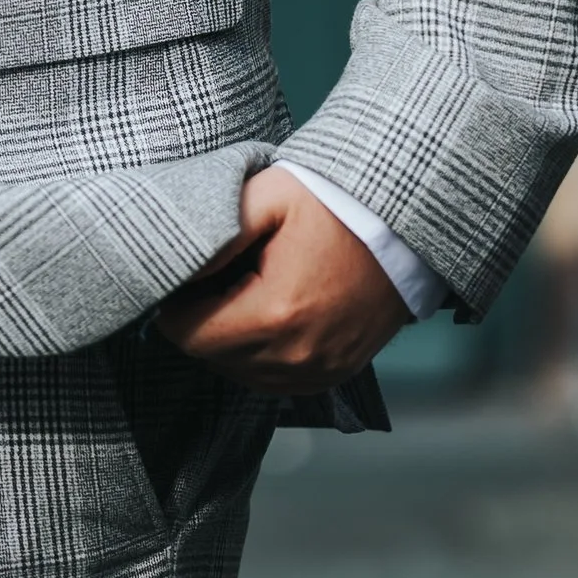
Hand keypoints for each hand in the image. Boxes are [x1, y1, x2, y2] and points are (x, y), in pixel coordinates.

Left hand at [155, 165, 410, 397]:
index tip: (181, 280)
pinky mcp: (336, 373)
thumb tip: (177, 266)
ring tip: (238, 295)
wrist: (403, 225)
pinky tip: (265, 318)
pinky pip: (276, 382)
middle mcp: (297, 355)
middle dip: (200, 323)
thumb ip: (217, 232)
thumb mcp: (269, 195)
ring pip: (243, 374)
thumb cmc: (334, 204)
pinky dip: (260, 357)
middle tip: (209, 281)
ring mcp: (320, 369)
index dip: (174, 307)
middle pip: (213, 358)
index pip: (191, 336)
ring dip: (228, 343)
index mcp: (275, 312)